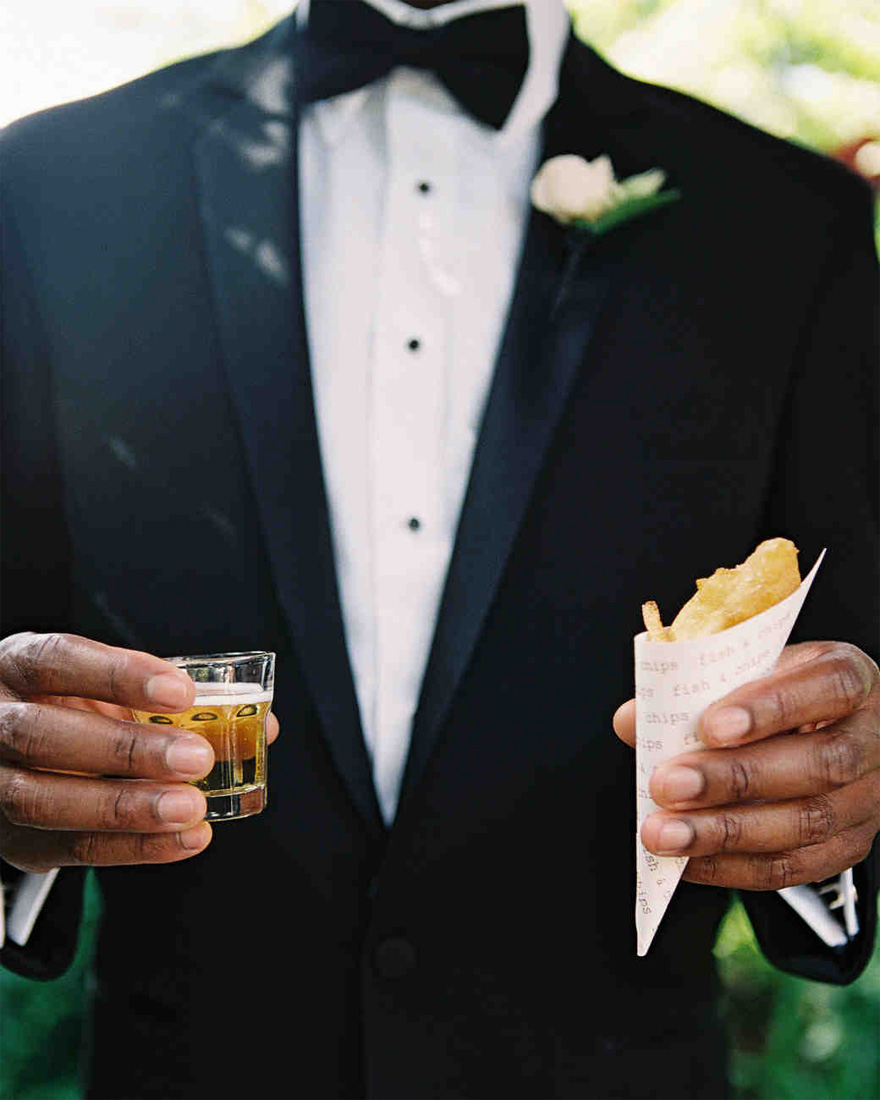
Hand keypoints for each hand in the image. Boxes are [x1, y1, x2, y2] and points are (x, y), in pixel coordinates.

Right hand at [0, 632, 279, 872]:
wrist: (7, 754)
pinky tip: (183, 838)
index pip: (58, 661)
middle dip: (125, 749)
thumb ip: (171, 699)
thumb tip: (260, 724)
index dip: (118, 675)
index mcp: (16, 667)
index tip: (181, 690)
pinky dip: (133, 848)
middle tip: (196, 758)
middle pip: (43, 735)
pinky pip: (66, 848)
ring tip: (191, 808)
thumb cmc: (69, 706)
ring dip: (127, 807)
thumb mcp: (106, 686)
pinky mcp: (10, 840)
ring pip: (43, 800)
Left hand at [614, 641, 879, 889]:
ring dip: (724, 833)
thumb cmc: (780, 691)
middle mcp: (869, 740)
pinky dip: (731, 867)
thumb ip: (696, 687)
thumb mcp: (749, 668)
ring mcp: (865, 799)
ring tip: (664, 832)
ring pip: (805, 824)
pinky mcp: (846, 846)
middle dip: (735, 779)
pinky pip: (793, 867)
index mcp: (850, 678)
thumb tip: (633, 720)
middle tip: (668, 783)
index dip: (771, 706)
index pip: (828, 686)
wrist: (828, 727)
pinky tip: (686, 859)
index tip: (712, 724)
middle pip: (819, 764)